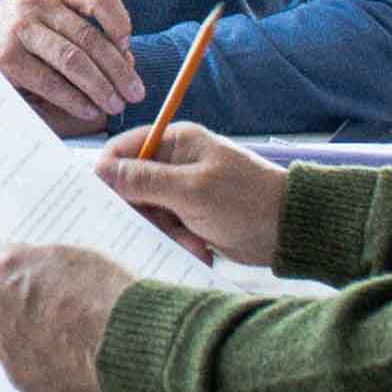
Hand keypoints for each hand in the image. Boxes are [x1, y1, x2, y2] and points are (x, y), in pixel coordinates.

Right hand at [0, 0, 144, 129]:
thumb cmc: (19, 30)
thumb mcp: (47, 15)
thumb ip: (82, 32)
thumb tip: (125, 63)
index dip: (120, 22)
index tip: (128, 47)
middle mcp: (37, 4)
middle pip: (90, 38)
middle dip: (119, 70)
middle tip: (135, 93)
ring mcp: (21, 30)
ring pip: (74, 61)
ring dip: (101, 87)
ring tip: (115, 105)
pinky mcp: (8, 58)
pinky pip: (51, 82)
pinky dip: (75, 99)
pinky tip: (88, 109)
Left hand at [0, 243, 129, 391]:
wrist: (126, 344)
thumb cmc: (107, 295)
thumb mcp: (74, 257)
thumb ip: (42, 265)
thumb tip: (38, 273)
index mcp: (4, 272)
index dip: (12, 272)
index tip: (27, 277)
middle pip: (0, 304)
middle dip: (22, 306)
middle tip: (58, 310)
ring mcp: (6, 349)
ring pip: (12, 339)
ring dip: (33, 338)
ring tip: (74, 338)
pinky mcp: (22, 381)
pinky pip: (27, 369)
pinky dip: (45, 366)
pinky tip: (74, 361)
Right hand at [95, 121, 286, 266]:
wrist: (292, 232)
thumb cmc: (247, 202)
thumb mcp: (192, 190)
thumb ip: (144, 180)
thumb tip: (100, 170)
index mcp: (176, 143)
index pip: (124, 150)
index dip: (110, 175)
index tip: (105, 201)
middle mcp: (176, 164)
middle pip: (132, 187)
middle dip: (145, 213)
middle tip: (163, 228)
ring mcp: (184, 191)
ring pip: (149, 213)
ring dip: (166, 233)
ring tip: (192, 242)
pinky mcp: (192, 217)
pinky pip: (168, 230)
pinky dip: (179, 242)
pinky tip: (199, 248)